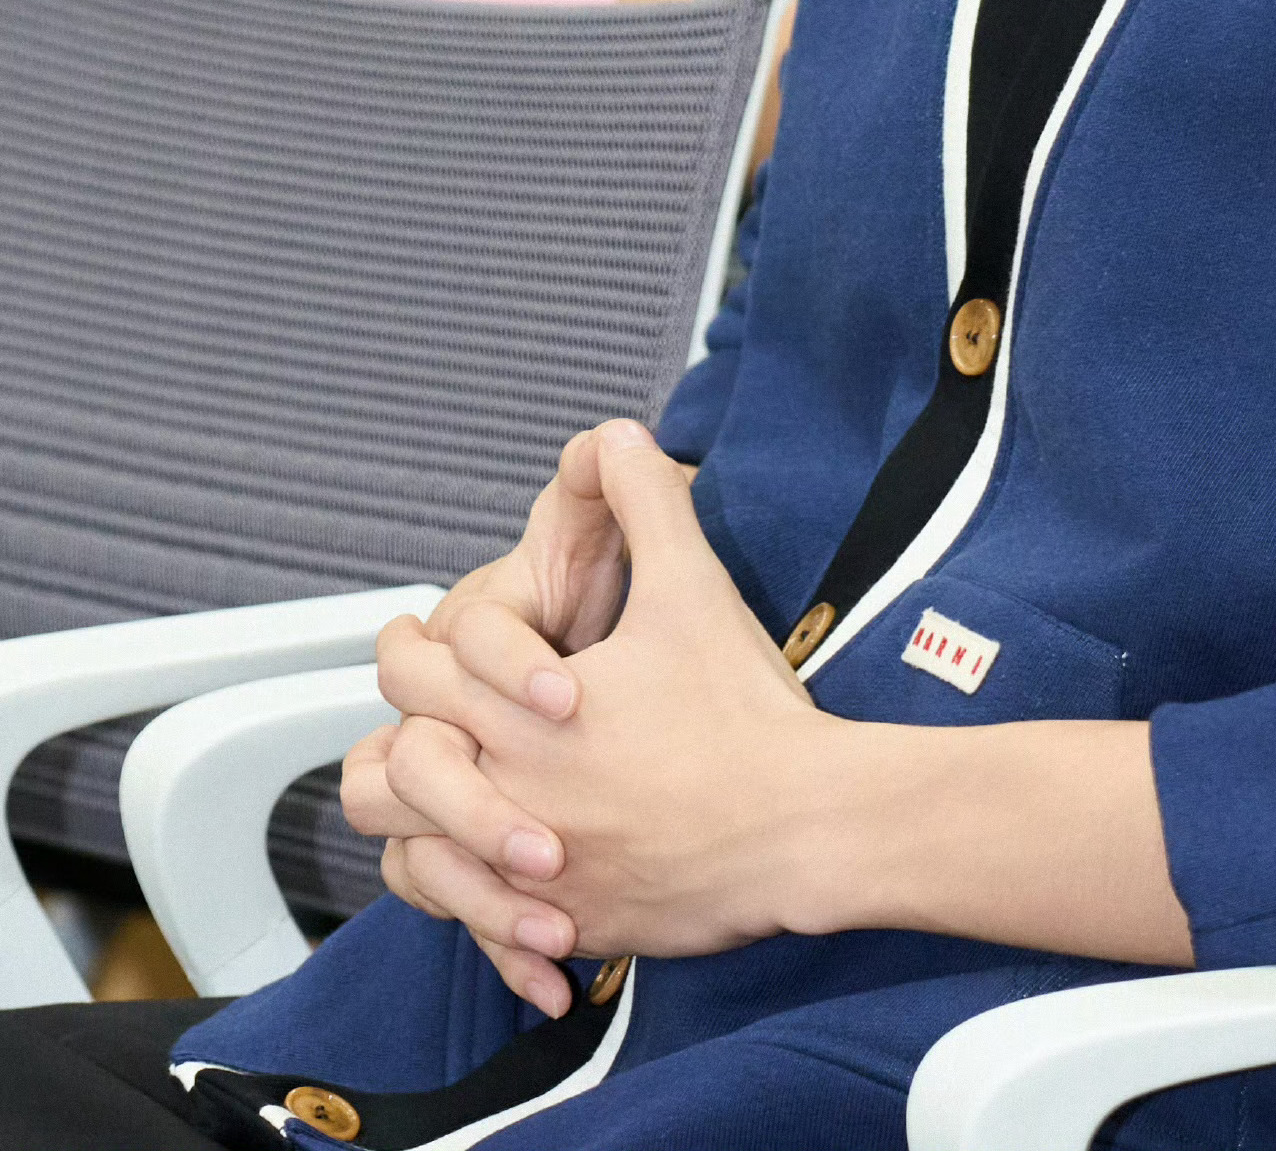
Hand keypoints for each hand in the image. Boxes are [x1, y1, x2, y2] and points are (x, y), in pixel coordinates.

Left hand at [349, 423, 822, 1008]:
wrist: (803, 827)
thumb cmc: (744, 711)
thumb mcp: (692, 585)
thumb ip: (646, 499)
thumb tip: (621, 434)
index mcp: (521, 714)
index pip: (413, 677)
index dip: (409, 650)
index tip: (418, 642)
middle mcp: (509, 797)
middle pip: (383, 778)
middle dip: (395, 744)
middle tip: (418, 723)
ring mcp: (533, 876)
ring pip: (413, 864)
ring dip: (420, 827)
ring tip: (444, 801)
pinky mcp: (571, 926)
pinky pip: (478, 930)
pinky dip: (474, 907)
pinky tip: (502, 881)